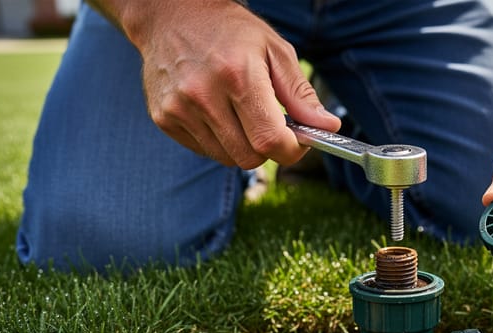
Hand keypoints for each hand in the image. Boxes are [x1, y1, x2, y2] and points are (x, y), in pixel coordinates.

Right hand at [127, 1, 340, 167]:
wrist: (171, 15)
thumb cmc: (230, 31)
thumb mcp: (275, 50)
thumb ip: (301, 94)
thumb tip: (328, 128)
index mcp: (238, 75)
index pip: (270, 140)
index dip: (291, 150)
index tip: (298, 142)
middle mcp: (204, 95)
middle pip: (249, 157)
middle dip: (268, 148)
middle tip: (270, 124)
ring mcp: (179, 108)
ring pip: (227, 158)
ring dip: (243, 145)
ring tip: (240, 112)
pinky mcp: (164, 118)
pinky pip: (204, 150)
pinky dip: (219, 140)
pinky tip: (217, 112)